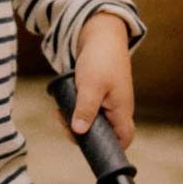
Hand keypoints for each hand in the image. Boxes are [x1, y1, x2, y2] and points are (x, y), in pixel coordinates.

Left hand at [70, 13, 135, 148]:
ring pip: (92, 122)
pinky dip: (74, 110)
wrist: (100, 34)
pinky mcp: (97, 95)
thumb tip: (79, 132)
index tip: (87, 145)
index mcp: (121, 110)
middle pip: (103, 134)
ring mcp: (108, 102)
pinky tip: (62, 106)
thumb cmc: (100, 59)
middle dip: (81, 133)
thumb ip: (86, 109)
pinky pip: (86, 111)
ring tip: (59, 112)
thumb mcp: (91, 85)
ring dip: (74, 121)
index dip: (110, 149)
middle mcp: (117, 109)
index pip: (123, 139)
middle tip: (63, 121)